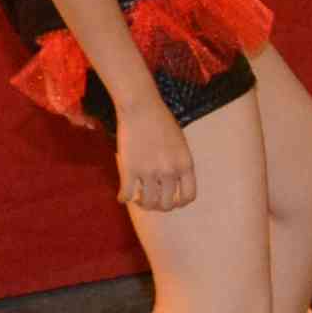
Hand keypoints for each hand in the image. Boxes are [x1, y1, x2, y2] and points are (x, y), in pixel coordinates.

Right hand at [112, 90, 197, 212]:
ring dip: (142, 204)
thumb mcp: (180, 144)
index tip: (172, 201)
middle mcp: (170, 171)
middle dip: (159, 205)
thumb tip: (174, 184)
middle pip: (167, 204)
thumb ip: (179, 164)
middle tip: (151, 199)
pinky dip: (124, 198)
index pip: (189, 196)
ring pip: (148, 203)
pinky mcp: (130, 169)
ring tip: (138, 197)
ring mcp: (150, 172)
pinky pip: (127, 194)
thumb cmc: (160, 121)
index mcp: (185, 164)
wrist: (141, 107)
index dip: (180, 203)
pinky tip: (122, 196)